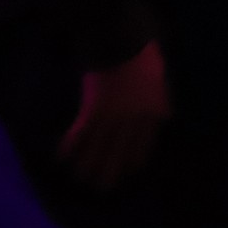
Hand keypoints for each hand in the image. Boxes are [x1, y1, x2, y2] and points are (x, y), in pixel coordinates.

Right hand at [59, 40, 170, 190]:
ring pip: (100, 145)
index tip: (132, 169)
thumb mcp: (160, 74)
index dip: (137, 156)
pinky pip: (81, 132)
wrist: (124, 40)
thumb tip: (166, 113)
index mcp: (152, 109)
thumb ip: (160, 96)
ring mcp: (113, 115)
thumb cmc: (142, 51)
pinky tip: (62, 157)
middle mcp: (134, 118)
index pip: (145, 141)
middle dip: (112, 168)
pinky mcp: (93, 108)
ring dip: (89, 163)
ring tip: (82, 178)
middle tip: (104, 187)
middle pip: (122, 149)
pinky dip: (70, 144)